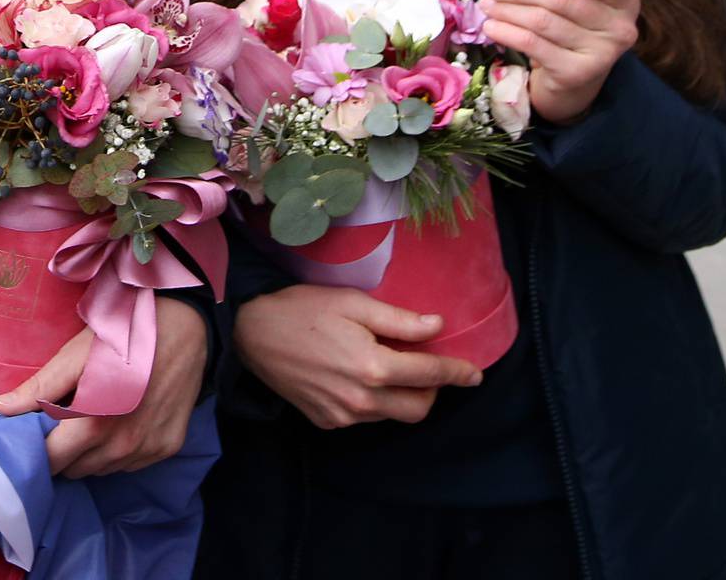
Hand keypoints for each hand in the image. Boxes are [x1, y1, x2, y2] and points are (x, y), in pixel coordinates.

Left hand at [0, 297, 208, 477]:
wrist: (186, 326)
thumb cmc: (122, 336)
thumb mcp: (76, 355)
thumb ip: (40, 388)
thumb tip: (1, 408)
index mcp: (93, 425)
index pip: (50, 460)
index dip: (36, 448)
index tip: (33, 433)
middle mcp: (122, 446)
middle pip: (74, 469)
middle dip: (61, 451)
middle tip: (61, 421)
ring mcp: (148, 450)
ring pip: (101, 470)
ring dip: (90, 453)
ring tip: (91, 419)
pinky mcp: (168, 448)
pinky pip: (130, 464)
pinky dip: (118, 451)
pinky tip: (120, 421)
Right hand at [232, 285, 479, 428]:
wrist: (251, 333)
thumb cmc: (302, 310)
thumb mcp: (353, 302)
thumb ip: (399, 320)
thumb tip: (438, 326)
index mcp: (373, 367)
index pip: (431, 375)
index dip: (457, 372)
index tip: (474, 372)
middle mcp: (362, 400)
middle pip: (419, 408)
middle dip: (431, 390)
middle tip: (424, 366)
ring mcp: (343, 416)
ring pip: (392, 415)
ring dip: (401, 396)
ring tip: (386, 366)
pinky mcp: (327, 422)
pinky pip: (365, 418)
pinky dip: (373, 401)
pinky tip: (355, 376)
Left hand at [478, 0, 640, 123]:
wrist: (573, 80)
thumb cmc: (572, 29)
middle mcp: (620, 27)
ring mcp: (602, 53)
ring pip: (543, 22)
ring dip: (508, 11)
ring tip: (486, 4)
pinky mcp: (577, 73)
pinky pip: (534, 45)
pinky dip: (507, 32)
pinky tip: (491, 26)